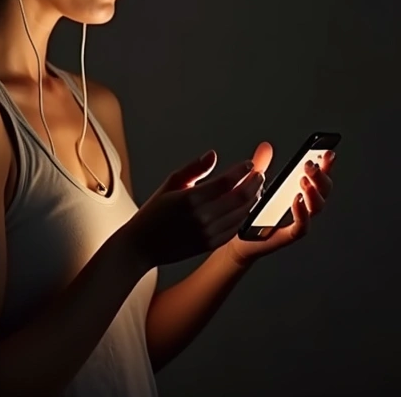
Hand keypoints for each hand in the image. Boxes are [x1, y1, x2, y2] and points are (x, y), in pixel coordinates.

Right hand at [121, 150, 264, 269]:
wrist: (141, 246)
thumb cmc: (153, 214)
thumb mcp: (170, 184)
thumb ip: (194, 169)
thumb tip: (212, 155)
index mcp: (190, 199)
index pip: (227, 181)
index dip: (243, 171)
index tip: (249, 164)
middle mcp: (202, 217)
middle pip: (241, 197)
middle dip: (254, 183)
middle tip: (258, 175)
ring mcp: (208, 233)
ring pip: (242, 213)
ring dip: (253, 199)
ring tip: (255, 189)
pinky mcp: (210, 244)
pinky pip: (236, 228)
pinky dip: (245, 215)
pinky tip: (245, 206)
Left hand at [223, 144, 333, 267]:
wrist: (239, 239)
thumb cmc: (251, 214)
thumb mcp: (255, 184)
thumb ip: (262, 165)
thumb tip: (265, 146)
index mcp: (299, 192)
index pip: (320, 177)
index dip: (326, 165)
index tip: (327, 152)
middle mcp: (303, 206)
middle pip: (324, 191)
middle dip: (321, 176)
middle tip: (310, 165)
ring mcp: (298, 221)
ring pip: (316, 208)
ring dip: (313, 192)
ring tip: (303, 180)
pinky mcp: (288, 236)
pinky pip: (301, 227)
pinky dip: (301, 213)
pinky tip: (296, 199)